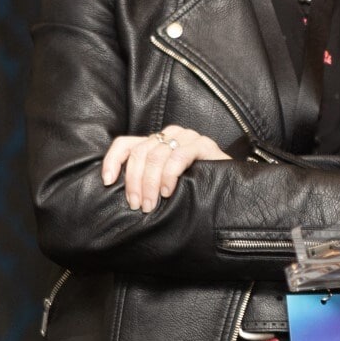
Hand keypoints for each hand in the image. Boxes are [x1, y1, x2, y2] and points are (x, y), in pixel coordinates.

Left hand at [102, 125, 230, 211]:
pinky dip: (169, 175)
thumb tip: (118, 192)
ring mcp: (187, 138)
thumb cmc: (197, 188)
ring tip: (152, 203)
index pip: (126, 144)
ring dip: (150, 183)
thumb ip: (147, 179)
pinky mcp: (204, 144)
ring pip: (156, 155)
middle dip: (134, 182)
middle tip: (138, 205)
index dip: (112, 161)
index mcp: (157, 142)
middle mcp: (170, 135)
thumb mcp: (164, 183)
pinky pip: (179, 156)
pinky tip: (168, 191)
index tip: (107, 181)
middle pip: (140, 153)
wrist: (232, 189)